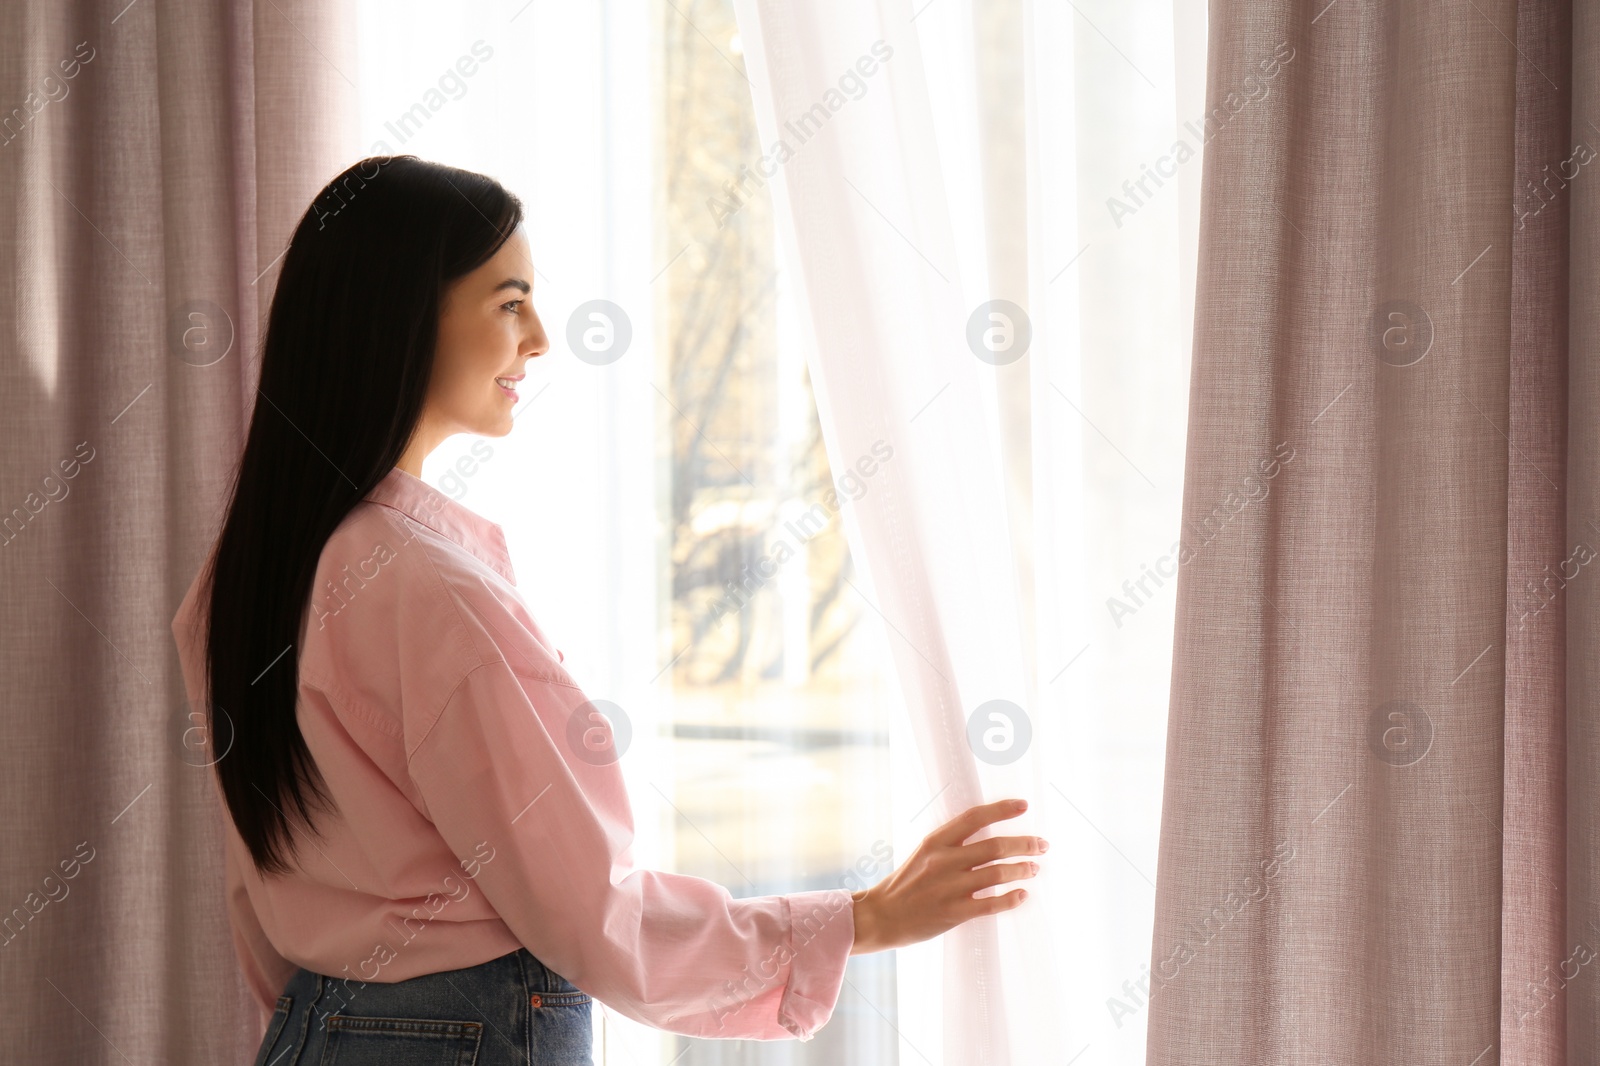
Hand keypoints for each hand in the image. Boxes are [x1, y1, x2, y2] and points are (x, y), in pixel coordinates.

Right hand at [848, 797, 1044, 954]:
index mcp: (936, 841)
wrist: (882, 916)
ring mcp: (949, 887)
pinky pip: (991, 904)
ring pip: (998, 873)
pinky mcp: (953, 913)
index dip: (1002, 810)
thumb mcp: (924, 853)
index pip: (975, 818)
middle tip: (1041, 845)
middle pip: (995, 846)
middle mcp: (944, 861)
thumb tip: (989, 836)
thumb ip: (952, 844)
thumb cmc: (906, 883)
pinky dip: (1011, 898)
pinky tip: (1022, 895)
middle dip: (1025, 844)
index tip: (1024, 806)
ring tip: (1034, 868)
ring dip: (1022, 869)